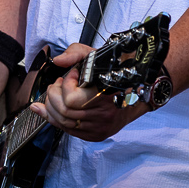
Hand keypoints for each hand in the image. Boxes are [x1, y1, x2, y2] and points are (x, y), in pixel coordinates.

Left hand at [33, 43, 148, 143]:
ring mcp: (100, 127)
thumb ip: (75, 53)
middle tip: (57, 85)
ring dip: (52, 107)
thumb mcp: (96, 55)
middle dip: (53, 95)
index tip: (70, 75)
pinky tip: (52, 109)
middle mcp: (104, 114)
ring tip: (56, 95)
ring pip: (64, 123)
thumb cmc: (114, 72)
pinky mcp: (96, 135)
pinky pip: (69, 131)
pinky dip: (56, 120)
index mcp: (105, 94)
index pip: (71, 99)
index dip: (65, 85)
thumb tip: (57, 61)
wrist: (136, 93)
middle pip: (64, 111)